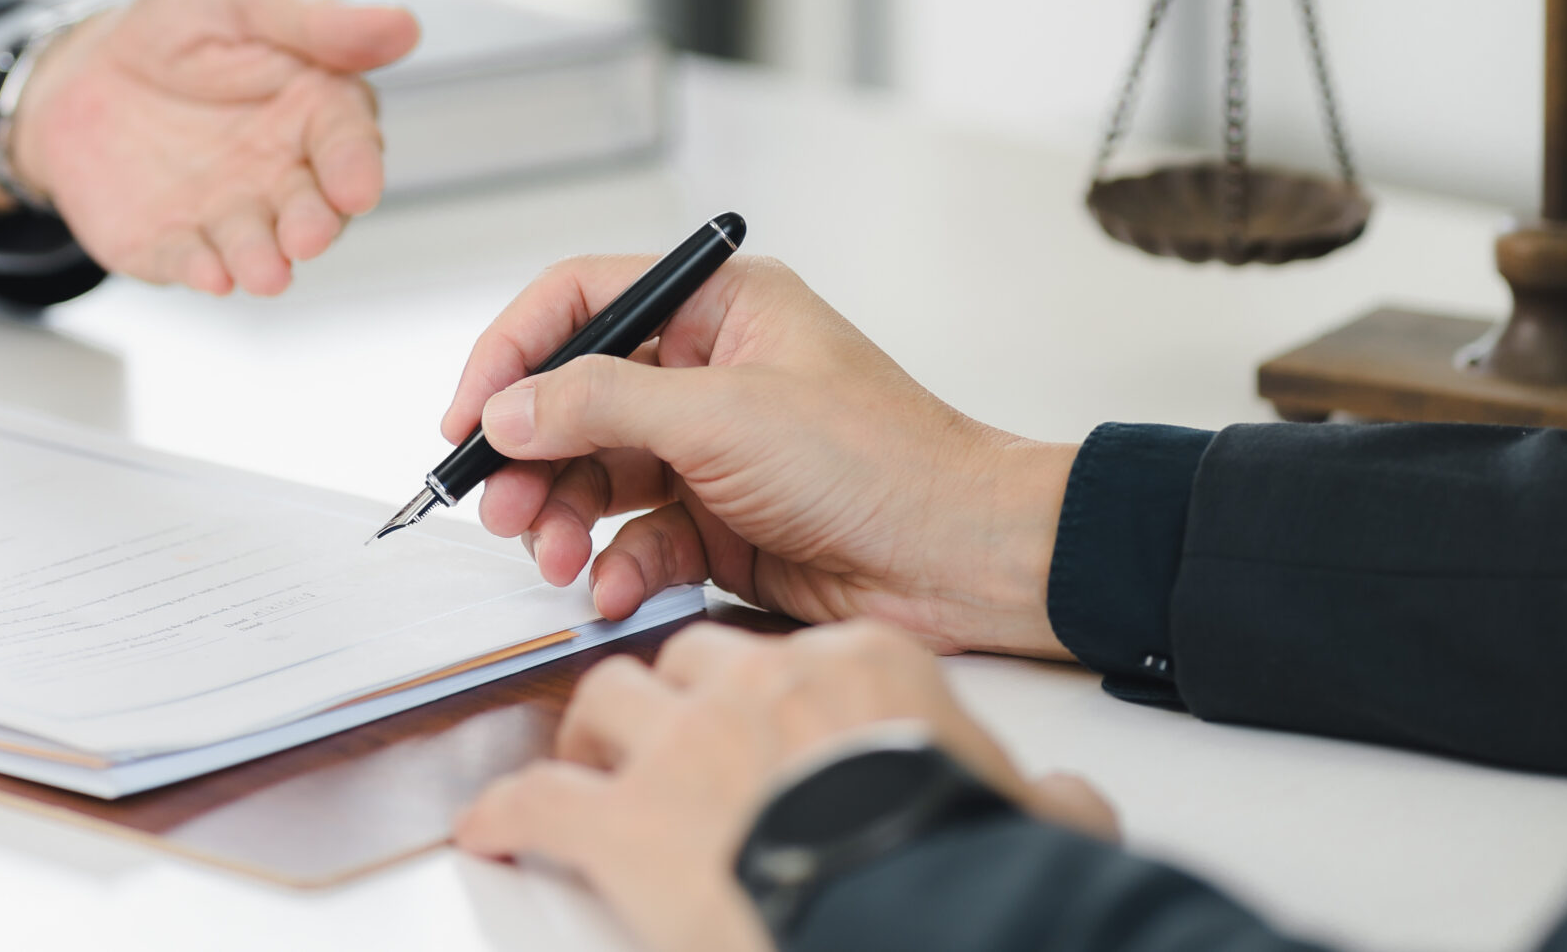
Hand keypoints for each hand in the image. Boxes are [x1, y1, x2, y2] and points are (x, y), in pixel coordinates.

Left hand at [0, 0, 418, 293]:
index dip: (356, 165)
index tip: (357, 187)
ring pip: (257, 246)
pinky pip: (190, 261)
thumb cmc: (179, 26)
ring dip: (263, 261)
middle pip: (313, 207)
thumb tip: (404, 25)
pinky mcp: (174, 242)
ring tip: (263, 271)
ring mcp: (230, 212)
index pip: (349, 140)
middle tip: (306, 236)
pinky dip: (201, 271)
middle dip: (314, 226)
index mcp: (316, 107)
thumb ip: (316, 18)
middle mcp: (283, 171)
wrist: (83, 71)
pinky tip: (210, 275)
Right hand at [442, 255, 1077, 655]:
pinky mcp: (719, 523)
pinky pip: (636, 536)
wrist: (960, 561)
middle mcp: (710, 369)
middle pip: (575, 397)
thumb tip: (506, 408)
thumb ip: (602, 407)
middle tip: (495, 504)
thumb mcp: (724, 417)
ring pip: (596, 473)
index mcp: (720, 306)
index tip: (468, 413)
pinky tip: (612, 589)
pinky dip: (615, 565)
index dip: (513, 352)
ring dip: (561, 515)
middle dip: (529, 453)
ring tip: (548, 554)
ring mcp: (712, 448)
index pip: (582, 302)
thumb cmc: (879, 461)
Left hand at [455, 620, 1116, 951]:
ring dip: (595, 735)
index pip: (791, 653)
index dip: (767, 691)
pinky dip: (508, 812)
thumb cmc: (963, 859)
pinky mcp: (627, 820)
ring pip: (609, 697)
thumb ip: (1045, 794)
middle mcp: (762, 687)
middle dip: (674, 697)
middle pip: (689, 657)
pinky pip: (540, 796)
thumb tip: (1072, 802)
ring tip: (591, 771)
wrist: (920, 914)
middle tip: (666, 740)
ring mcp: (687, 746)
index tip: (765, 722)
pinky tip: (494, 829)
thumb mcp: (1031, 810)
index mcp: (859, 671)